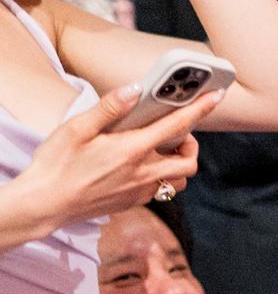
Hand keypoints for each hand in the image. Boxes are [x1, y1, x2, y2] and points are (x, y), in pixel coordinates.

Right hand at [2, 84, 216, 240]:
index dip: (199, 110)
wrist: (46, 204)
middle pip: (189, 162)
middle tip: (177, 133)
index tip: (216, 96)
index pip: (176, 126)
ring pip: (179, 181)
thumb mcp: (77, 128)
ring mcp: (141, 191)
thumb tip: (135, 89)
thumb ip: (109, 108)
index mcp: (132, 151)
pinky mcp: (134, 202)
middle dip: (191, 145)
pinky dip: (162, 176)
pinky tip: (141, 165)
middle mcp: (144, 174)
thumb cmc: (57, 164)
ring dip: (179, 164)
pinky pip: (161, 190)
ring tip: (161, 150)